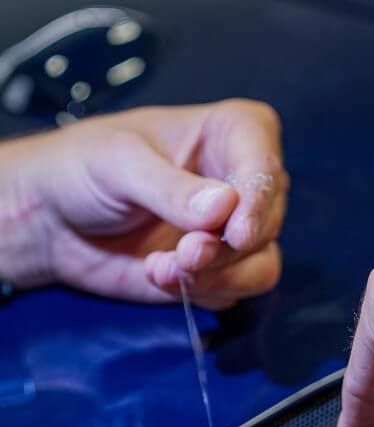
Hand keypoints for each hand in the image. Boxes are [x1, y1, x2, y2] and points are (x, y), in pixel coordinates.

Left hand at [0, 100, 287, 308]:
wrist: (51, 219)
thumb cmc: (81, 167)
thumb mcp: (117, 161)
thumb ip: (169, 186)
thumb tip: (224, 207)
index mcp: (230, 135)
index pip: (267, 166)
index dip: (259, 201)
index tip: (236, 233)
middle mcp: (241, 182)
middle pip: (268, 223)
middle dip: (228, 248)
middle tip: (185, 253)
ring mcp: (232, 230)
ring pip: (261, 264)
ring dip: (219, 277)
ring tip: (164, 269)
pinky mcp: (219, 269)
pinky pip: (236, 290)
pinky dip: (202, 291)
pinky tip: (158, 275)